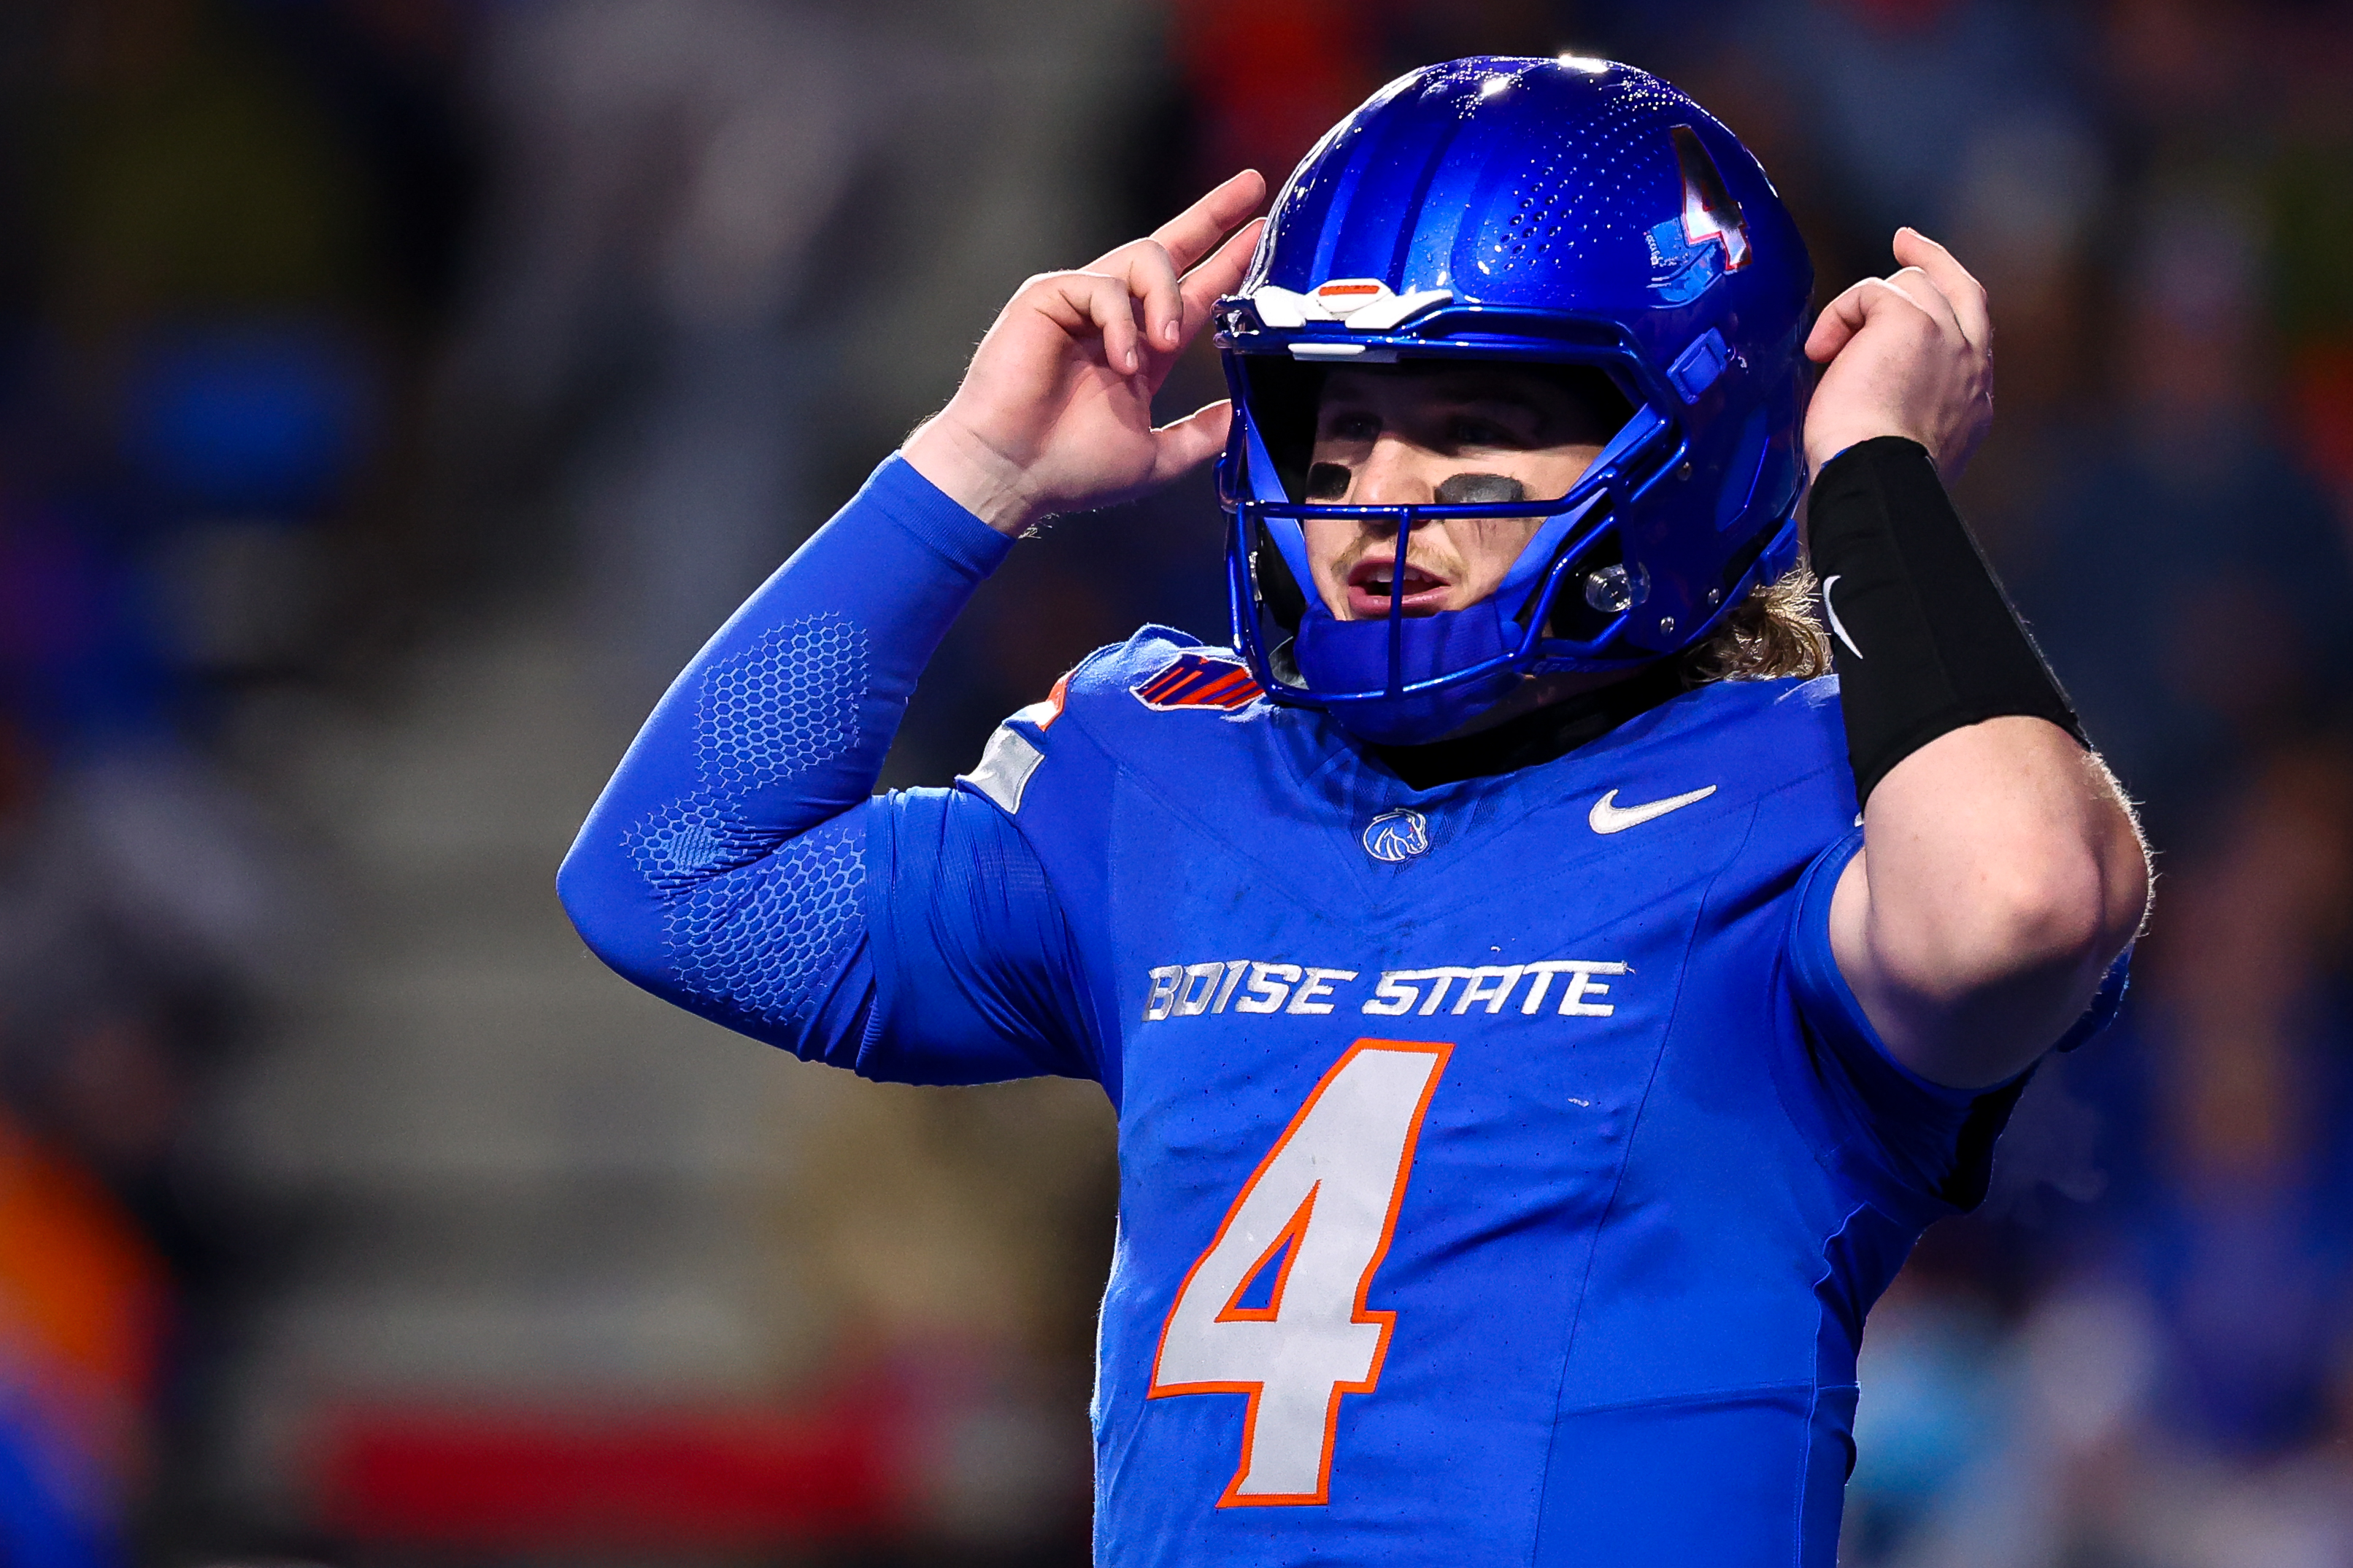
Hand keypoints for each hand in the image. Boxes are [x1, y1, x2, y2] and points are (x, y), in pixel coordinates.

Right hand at [903, 171, 1267, 534]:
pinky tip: (1121, 360)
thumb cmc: (1068, 470)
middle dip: (1212, 215)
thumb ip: (1201, 434)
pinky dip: (1120, 322)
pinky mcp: (1047, 297)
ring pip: (1144, 257)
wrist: (1012, 474)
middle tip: (1252, 188)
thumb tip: (1242, 417)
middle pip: (1170, 247)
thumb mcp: (1157, 457)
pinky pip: (1101, 285)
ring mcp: (1080, 303)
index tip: (1259, 234)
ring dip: (1166, 295)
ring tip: (1164, 342)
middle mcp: (1113, 317)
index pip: (1192, 292)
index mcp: (1141, 348)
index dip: (1226, 262)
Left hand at [1803, 229, 1992, 482]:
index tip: (1928, 271)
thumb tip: (1875, 381)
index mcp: (1973, 394)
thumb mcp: (1905, 433)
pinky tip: (1822, 352)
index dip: (1952, 293)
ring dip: (1860, 312)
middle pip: (1957, 288)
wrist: (1877, 479)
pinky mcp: (1909, 322)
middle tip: (1904, 241)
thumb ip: (1910, 396)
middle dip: (1932, 260)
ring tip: (1828, 354)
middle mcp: (1970, 361)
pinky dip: (1839, 316)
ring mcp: (1946, 336)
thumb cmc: (1874, 474)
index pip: (1972, 328)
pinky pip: (1870, 293)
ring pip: (1908, 287)